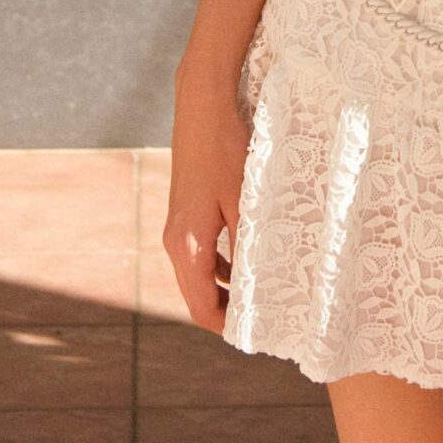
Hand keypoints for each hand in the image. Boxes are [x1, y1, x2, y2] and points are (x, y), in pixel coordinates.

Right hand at [162, 73, 251, 333]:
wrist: (202, 107)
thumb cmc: (226, 152)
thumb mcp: (245, 202)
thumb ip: (249, 247)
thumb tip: (263, 287)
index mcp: (187, 246)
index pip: (203, 308)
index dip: (230, 327)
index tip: (260, 336)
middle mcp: (176, 242)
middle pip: (198, 297)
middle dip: (229, 312)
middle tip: (267, 321)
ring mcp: (177, 227)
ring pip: (199, 276)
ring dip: (226, 290)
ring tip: (263, 298)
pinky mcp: (185, 213)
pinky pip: (200, 255)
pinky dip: (221, 268)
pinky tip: (249, 264)